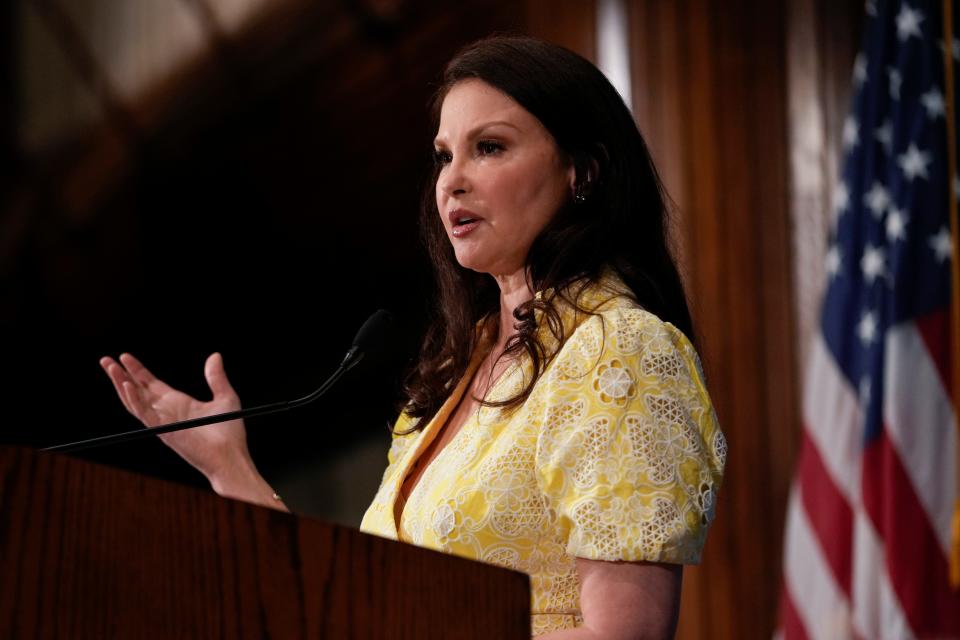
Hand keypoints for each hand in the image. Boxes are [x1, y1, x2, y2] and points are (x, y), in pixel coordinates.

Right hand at [99, 352, 248, 481]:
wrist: (231, 456)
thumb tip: (215, 355)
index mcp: (177, 403)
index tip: (125, 356)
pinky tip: (128, 385)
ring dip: (121, 384)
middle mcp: (166, 412)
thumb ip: (216, 377)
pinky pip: (145, 414)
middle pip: (137, 391)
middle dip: (121, 375)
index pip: (150, 384)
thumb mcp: (225, 397)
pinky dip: (135, 400)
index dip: (137, 370)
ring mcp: (163, 422)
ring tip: (111, 368)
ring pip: (135, 401)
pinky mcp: (164, 431)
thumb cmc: (229, 432)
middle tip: (105, 360)